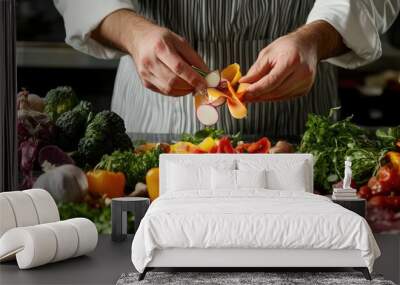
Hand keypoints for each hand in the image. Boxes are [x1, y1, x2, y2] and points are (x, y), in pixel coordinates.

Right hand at [92, 10, 207, 95]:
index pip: (179, 67)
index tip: (204, 84)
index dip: (193, 78)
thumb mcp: (180, 41)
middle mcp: (150, 61)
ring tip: (190, 85)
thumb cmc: (160, 39)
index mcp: (160, 47)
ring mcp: (146, 74)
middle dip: (189, 86)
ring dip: (184, 90)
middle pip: (173, 81)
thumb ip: (194, 58)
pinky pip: (164, 92)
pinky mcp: (145, 82)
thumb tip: (206, 73)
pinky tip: (180, 85)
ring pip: (168, 89)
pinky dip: (176, 91)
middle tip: (199, 85)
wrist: (139, 39)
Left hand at [240, 21, 346, 101]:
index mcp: (292, 61)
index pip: (271, 81)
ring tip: (251, 95)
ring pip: (279, 96)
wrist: (308, 45)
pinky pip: (284, 97)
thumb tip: (244, 83)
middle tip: (243, 96)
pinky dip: (273, 96)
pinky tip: (265, 93)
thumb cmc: (288, 46)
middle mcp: (302, 73)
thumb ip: (256, 70)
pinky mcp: (304, 90)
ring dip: (264, 97)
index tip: (243, 93)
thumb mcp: (268, 53)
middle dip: (257, 95)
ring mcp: (305, 83)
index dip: (256, 89)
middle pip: (275, 91)